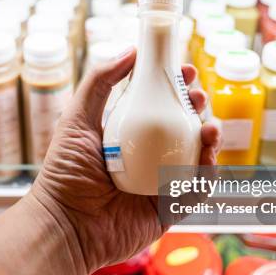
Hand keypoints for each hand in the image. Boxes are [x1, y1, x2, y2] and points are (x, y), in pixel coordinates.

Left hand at [24, 47, 220, 274]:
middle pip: (182, 127)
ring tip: (209, 126)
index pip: (159, 105)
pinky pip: (196, 190)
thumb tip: (130, 50)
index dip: (175, 87)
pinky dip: (208, 174)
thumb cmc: (65, 173)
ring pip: (196, 156)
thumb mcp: (77, 118)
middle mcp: (147, 156)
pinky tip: (208, 156)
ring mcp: (160, 182)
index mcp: (128, 135)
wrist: (65, 224)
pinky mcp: (169, 208)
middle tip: (198, 97)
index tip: (184, 70)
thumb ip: (99, 82)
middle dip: (196, 109)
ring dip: (210, 138)